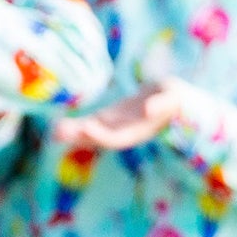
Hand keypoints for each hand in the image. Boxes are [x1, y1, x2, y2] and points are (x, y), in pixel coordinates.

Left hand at [54, 77, 191, 150]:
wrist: (180, 103)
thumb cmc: (179, 99)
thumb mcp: (174, 98)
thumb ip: (161, 105)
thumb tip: (148, 110)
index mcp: (140, 130)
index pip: (117, 137)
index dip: (102, 134)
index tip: (88, 126)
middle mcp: (126, 132)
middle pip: (100, 138)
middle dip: (81, 136)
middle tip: (59, 132)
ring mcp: (118, 125)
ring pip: (94, 132)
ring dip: (75, 132)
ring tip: (56, 129)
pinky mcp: (114, 117)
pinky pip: (94, 123)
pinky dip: (80, 124)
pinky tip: (62, 123)